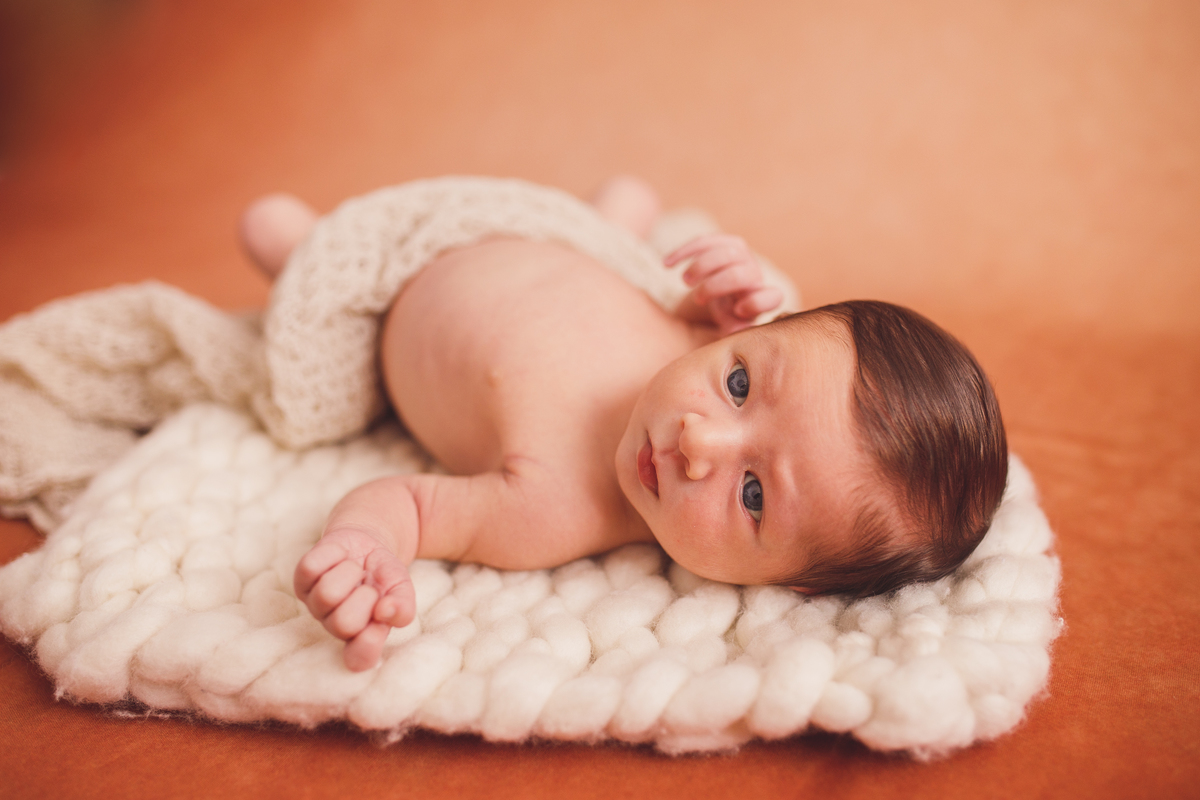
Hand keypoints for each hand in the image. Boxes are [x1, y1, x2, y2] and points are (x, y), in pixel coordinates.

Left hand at [294, 527, 415, 671]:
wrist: (369, 543)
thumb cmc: (384, 575)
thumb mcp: (402, 588)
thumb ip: (403, 606)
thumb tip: (386, 612)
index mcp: (363, 635)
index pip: (359, 659)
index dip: (368, 645)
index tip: (380, 620)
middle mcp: (336, 625)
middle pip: (343, 623)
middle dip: (365, 596)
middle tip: (369, 587)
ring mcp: (316, 604)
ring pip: (326, 593)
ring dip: (350, 571)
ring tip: (355, 569)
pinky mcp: (301, 580)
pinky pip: (311, 568)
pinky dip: (333, 554)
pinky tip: (340, 556)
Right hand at [665, 234, 782, 334]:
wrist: (727, 294)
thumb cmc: (729, 315)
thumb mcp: (731, 327)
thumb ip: (733, 331)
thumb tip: (733, 332)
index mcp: (761, 299)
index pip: (771, 297)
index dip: (755, 303)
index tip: (736, 311)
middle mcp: (755, 276)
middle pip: (741, 274)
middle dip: (715, 286)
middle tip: (698, 299)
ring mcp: (744, 257)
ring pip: (727, 252)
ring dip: (702, 266)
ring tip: (685, 281)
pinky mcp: (727, 243)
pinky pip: (708, 241)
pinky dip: (685, 251)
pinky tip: (667, 263)